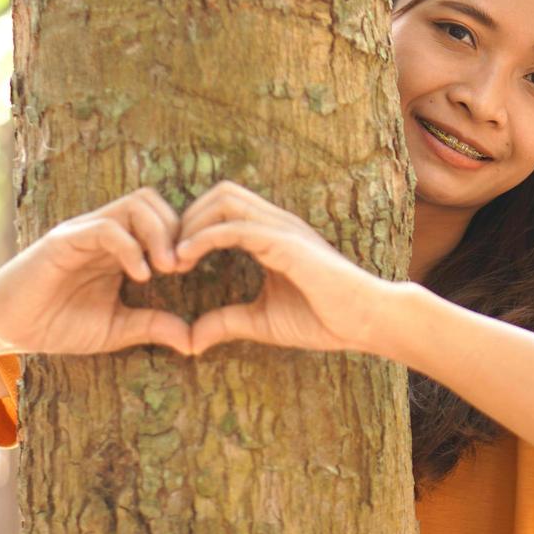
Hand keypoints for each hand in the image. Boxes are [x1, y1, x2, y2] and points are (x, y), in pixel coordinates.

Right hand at [0, 187, 192, 355]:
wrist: (5, 329)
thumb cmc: (57, 325)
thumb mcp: (115, 330)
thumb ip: (152, 327)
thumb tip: (194, 341)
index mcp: (119, 247)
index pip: (162, 217)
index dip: (183, 238)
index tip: (192, 271)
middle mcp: (103, 232)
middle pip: (152, 201)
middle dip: (176, 229)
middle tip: (183, 267)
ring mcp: (84, 232)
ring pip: (135, 204)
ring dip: (159, 233)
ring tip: (166, 269)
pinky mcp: (63, 241)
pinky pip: (106, 228)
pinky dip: (131, 247)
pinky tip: (140, 275)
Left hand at [174, 180, 396, 357]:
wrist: (366, 322)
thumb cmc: (324, 319)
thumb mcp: (262, 322)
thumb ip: (227, 322)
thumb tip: (190, 340)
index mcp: (272, 235)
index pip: (224, 207)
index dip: (193, 226)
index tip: (171, 262)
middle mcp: (276, 223)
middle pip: (220, 193)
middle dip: (186, 218)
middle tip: (166, 256)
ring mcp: (282, 229)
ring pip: (225, 200)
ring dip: (190, 224)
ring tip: (172, 259)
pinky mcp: (286, 244)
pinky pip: (236, 227)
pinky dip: (203, 238)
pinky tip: (183, 260)